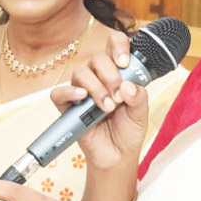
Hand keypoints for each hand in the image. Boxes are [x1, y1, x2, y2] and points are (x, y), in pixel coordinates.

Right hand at [50, 30, 149, 169]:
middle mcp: (99, 77)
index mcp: (118, 72)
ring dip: (96, 87)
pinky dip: (69, 92)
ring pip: (81, 72)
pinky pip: (59, 93)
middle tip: (119, 95)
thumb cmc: (129, 130)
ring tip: (108, 106)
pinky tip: (82, 97)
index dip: (119, 45)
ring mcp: (82, 91)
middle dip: (110, 74)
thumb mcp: (141, 113)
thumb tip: (127, 85)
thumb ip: (139, 97)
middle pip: (97, 58)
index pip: (114, 44)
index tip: (125, 62)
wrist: (117, 156)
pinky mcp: (68, 107)